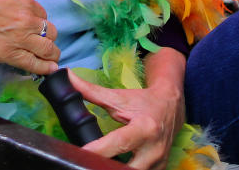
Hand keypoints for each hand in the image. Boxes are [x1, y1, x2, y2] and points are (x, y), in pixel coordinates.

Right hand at [0, 0, 59, 74]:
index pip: (41, 14)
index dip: (39, 22)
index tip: (34, 27)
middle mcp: (26, 17)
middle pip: (50, 31)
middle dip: (48, 38)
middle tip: (43, 44)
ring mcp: (20, 37)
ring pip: (47, 49)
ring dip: (50, 54)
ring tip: (51, 59)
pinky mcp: (9, 54)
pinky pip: (34, 63)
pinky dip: (44, 68)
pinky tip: (49, 69)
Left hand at [68, 67, 184, 169]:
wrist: (170, 106)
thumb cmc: (142, 102)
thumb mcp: (118, 97)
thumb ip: (91, 91)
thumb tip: (68, 78)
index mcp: (144, 128)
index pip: (118, 143)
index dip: (98, 150)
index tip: (81, 152)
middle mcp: (154, 149)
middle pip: (126, 168)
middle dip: (104, 166)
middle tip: (84, 162)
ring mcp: (158, 163)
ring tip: (95, 163)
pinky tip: (111, 165)